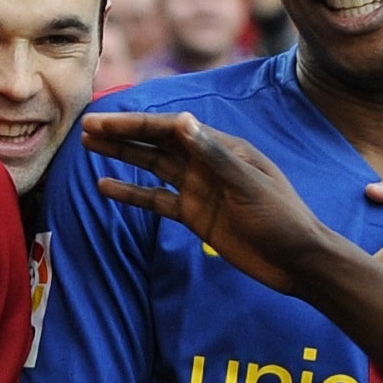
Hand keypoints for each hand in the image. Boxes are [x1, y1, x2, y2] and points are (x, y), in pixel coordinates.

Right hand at [80, 111, 337, 294]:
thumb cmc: (281, 218)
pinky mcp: (195, 215)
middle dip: (122, 134)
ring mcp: (199, 189)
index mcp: (222, 147)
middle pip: (156, 143)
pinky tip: (106, 187)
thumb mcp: (248, 185)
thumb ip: (213, 155)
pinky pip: (157, 201)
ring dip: (123, 156)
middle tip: (86, 126)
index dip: (135, 124)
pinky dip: (132, 194)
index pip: (171, 128)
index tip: (103, 121)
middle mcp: (206, 163)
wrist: (296, 260)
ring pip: (153, 167)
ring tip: (89, 146)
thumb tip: (183, 121)